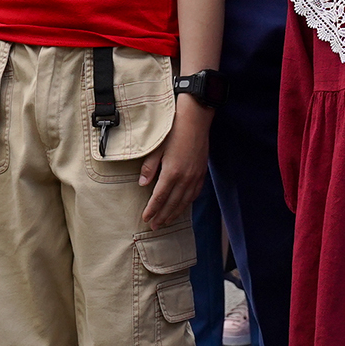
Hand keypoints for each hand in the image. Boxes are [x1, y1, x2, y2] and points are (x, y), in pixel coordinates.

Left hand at [138, 111, 210, 227]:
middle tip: (155, 227)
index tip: (146, 219)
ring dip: (175, 213)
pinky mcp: (201, 172)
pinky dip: (187, 203)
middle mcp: (185, 178)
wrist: (196, 119)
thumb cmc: (174, 130)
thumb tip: (142, 184)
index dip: (152, 210)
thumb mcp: (157, 147)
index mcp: (171, 172)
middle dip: (162, 217)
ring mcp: (195, 176)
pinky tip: (183, 206)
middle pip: (172, 204)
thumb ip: (149, 167)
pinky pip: (195, 193)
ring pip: (185, 201)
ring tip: (167, 222)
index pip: (159, 198)